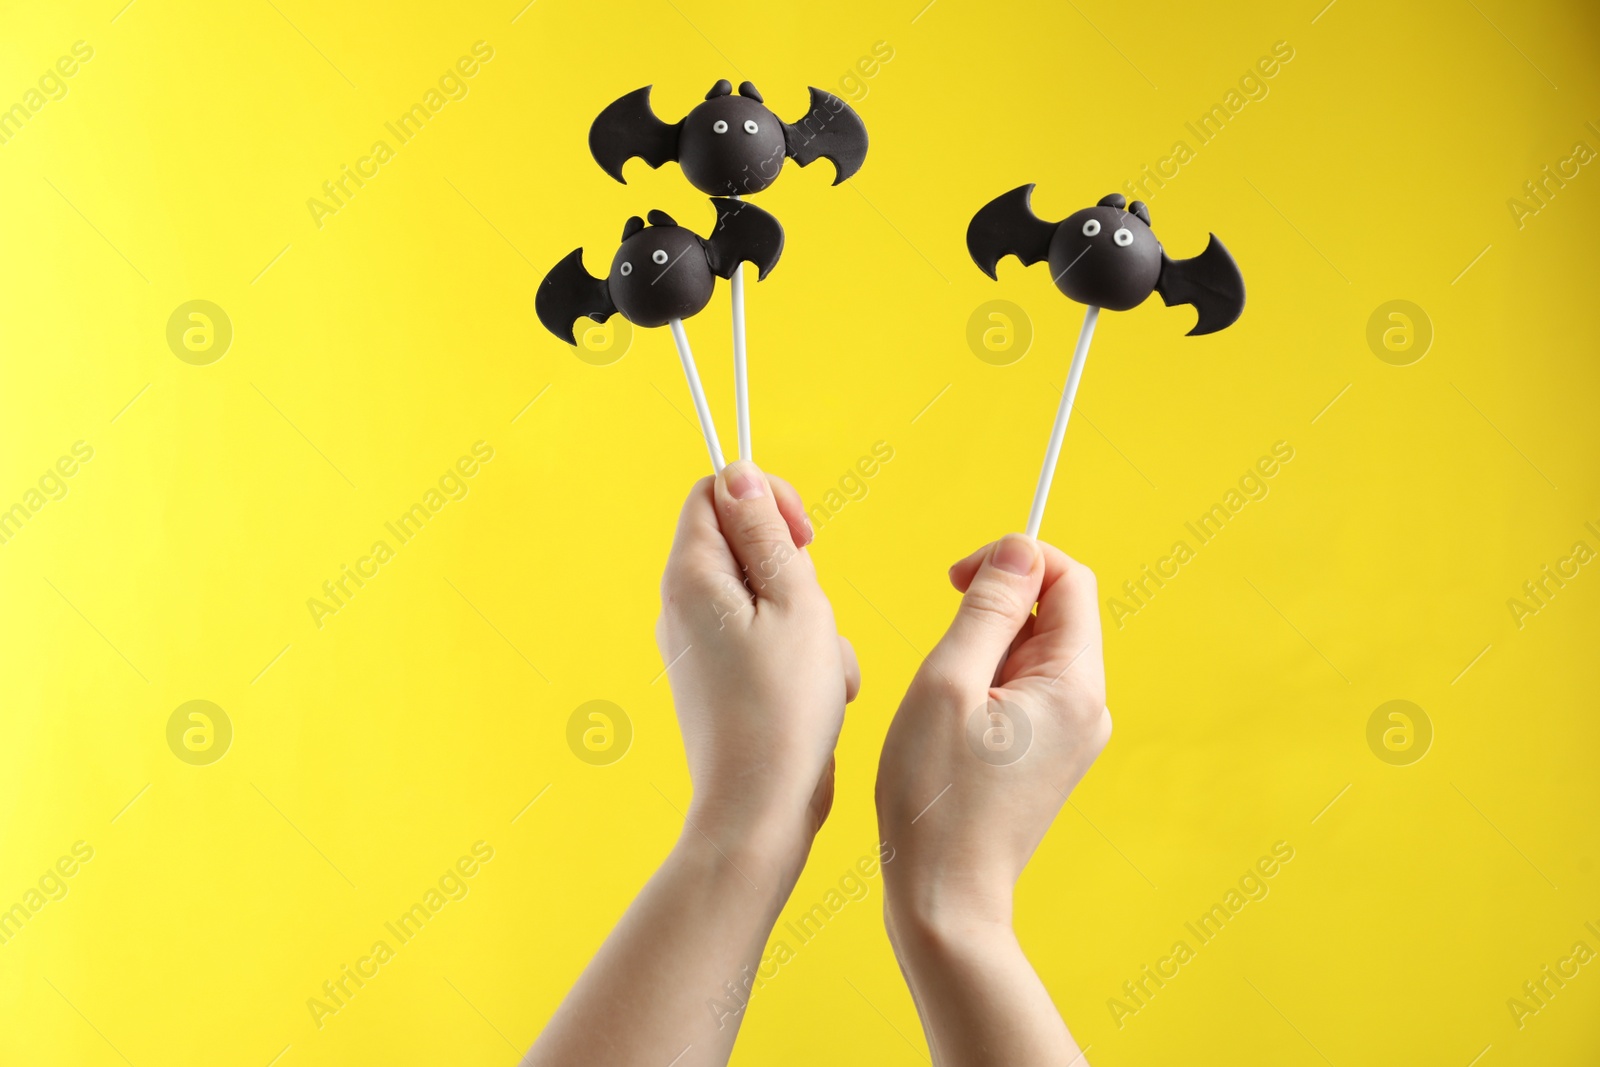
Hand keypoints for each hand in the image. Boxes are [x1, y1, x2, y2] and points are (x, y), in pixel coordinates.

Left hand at [526, 463, 858, 1066]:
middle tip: (814, 613)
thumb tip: (739, 474)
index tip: (806, 535)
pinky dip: (803, 658)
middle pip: (747, 546)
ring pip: (770, 598)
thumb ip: (767, 534)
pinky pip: (770, 642)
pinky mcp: (721, 679)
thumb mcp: (795, 603)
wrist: (761, 810)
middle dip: (799, 572)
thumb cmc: (784, 709)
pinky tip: (822, 696)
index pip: (716, 493)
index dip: (766, 498)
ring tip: (823, 668)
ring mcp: (699, 646)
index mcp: (692, 578)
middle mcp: (683, 607)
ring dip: (811, 622)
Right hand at [875, 534, 1106, 1064]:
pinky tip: (951, 727)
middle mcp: (1089, 708)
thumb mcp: (948, 683)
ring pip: (1032, 653)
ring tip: (944, 704)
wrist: (944, 898)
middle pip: (1052, 614)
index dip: (1014, 560)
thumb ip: (987, 609)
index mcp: (1075, 686)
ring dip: (983, 654)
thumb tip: (1018, 548)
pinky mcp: (1049, 756)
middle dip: (993, 613)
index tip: (956, 579)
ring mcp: (1072, 735)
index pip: (1069, 579)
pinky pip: (1024, 691)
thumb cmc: (936, 797)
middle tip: (943, 655)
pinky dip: (984, 687)